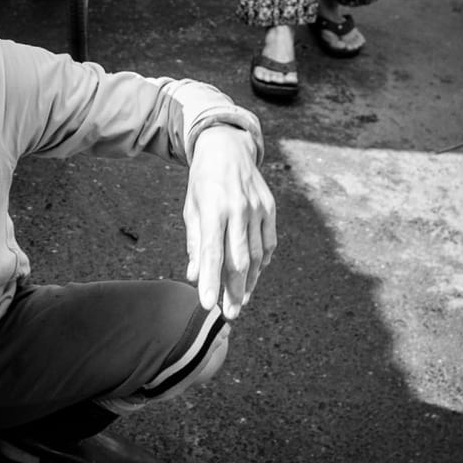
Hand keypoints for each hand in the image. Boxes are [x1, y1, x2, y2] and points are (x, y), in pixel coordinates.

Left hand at [184, 125, 276, 318]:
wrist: (227, 148)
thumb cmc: (203, 182)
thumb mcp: (191, 208)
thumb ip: (195, 242)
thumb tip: (195, 275)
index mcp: (213, 209)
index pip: (211, 252)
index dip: (210, 280)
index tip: (207, 304)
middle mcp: (238, 210)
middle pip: (238, 260)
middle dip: (234, 290)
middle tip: (230, 314)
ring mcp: (258, 209)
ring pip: (256, 255)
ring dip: (250, 281)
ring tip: (241, 300)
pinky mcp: (270, 208)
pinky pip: (268, 243)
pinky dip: (262, 262)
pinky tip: (254, 275)